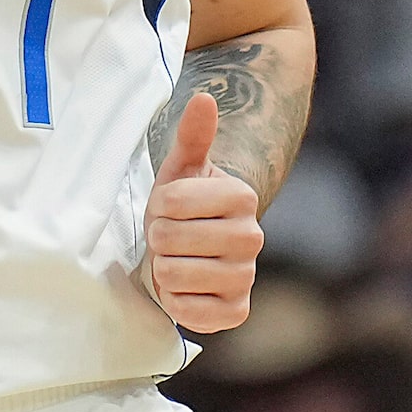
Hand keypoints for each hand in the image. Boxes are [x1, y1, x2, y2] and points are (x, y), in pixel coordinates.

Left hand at [146, 92, 263, 330]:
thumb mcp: (182, 169)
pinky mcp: (237, 312)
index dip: (157, 205)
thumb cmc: (182, 207)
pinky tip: (185, 288)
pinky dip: (176, 301)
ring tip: (177, 260)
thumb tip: (204, 98)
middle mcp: (253, 236)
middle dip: (158, 238)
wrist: (191, 252)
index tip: (168, 208)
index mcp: (242, 196)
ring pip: (173, 274)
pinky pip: (188, 310)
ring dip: (164, 270)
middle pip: (169, 238)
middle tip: (169, 237)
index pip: (171, 201)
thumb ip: (193, 136)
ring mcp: (247, 277)